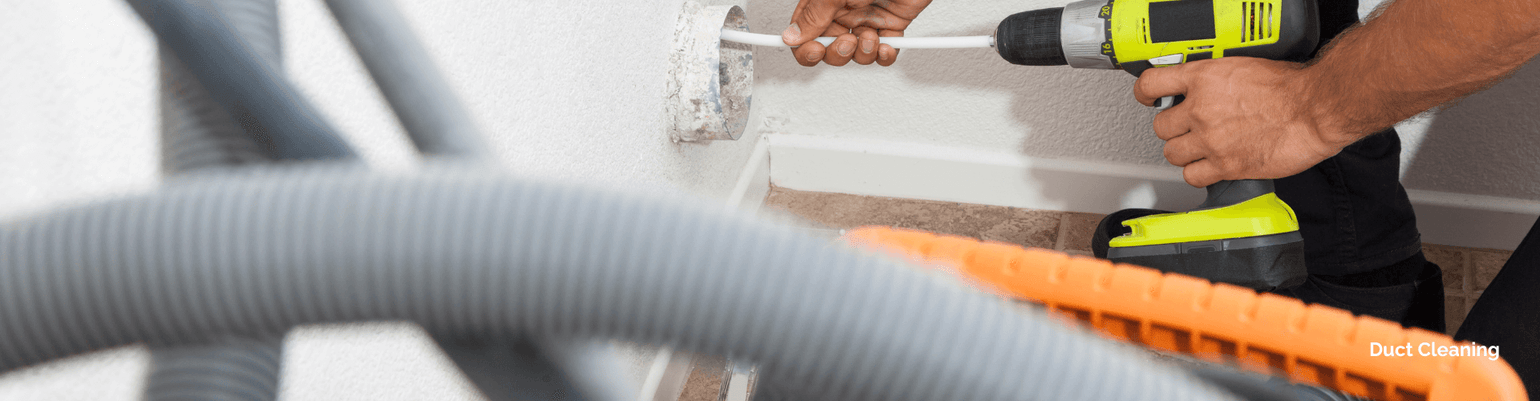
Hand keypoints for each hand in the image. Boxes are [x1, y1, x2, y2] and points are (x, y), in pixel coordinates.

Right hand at [781, 0, 931, 66]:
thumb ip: (815, 14)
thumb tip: (792, 36)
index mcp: (824, 0)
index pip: (804, 31)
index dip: (806, 48)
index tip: (815, 51)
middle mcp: (843, 10)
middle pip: (829, 47)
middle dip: (838, 53)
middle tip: (848, 42)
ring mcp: (866, 18)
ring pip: (856, 53)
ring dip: (864, 54)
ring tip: (872, 37)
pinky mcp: (890, 24)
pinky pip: (883, 51)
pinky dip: (885, 56)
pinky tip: (886, 47)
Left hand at [1133, 57, 1358, 186]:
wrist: (1315, 109)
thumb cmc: (1291, 87)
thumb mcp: (1244, 67)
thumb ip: (1217, 79)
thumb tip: (1205, 85)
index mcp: (1204, 78)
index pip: (1151, 83)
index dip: (1145, 93)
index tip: (1149, 98)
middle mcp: (1201, 109)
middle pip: (1161, 126)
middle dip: (1174, 128)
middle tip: (1188, 128)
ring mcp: (1211, 140)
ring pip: (1172, 154)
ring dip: (1184, 152)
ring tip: (1200, 148)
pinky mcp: (1225, 166)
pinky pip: (1193, 176)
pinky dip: (1199, 174)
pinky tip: (1211, 167)